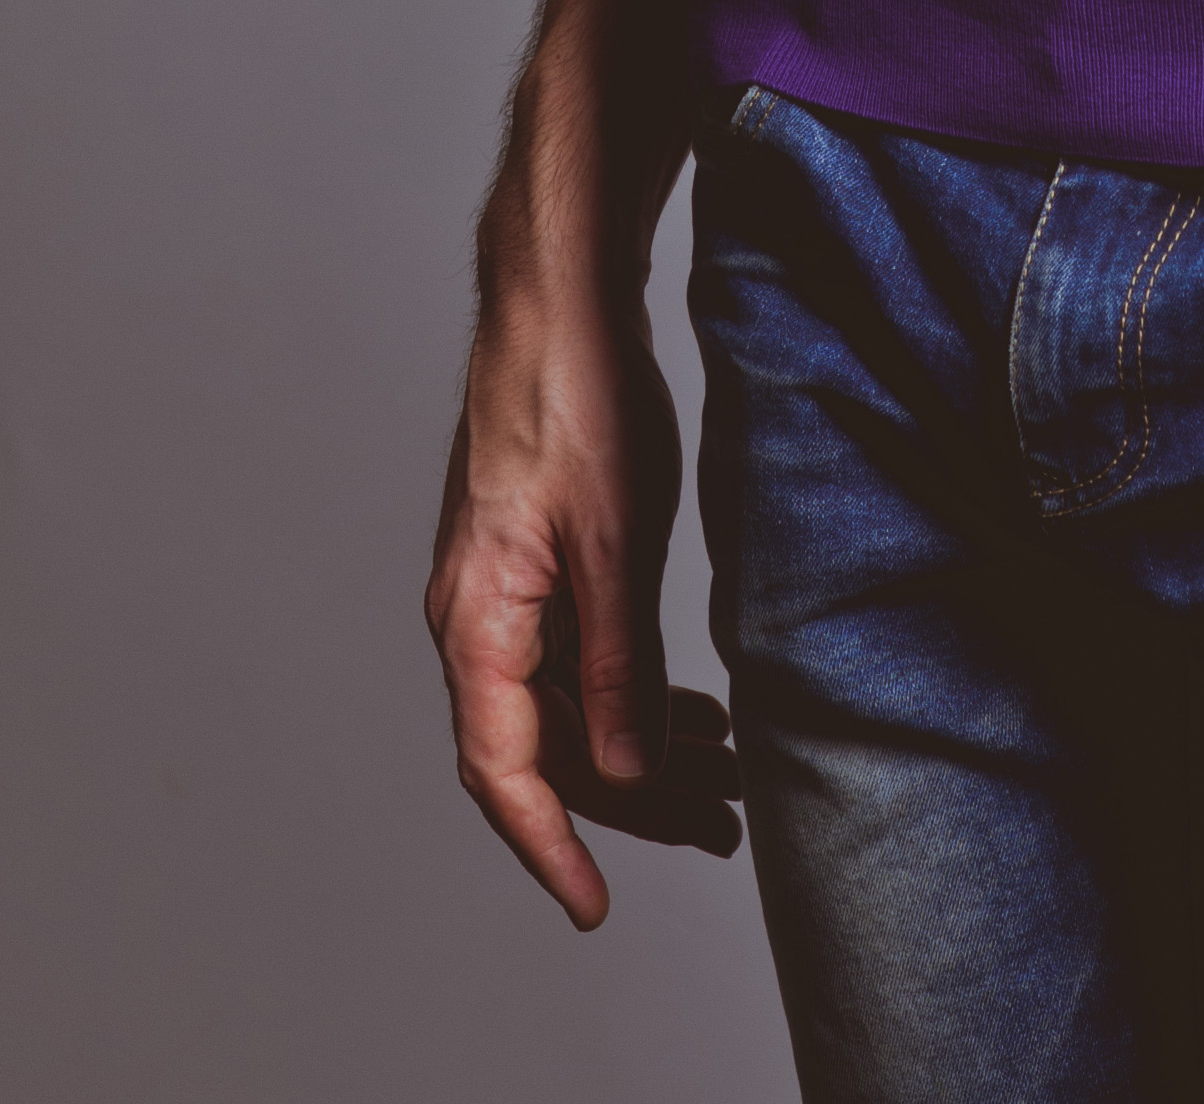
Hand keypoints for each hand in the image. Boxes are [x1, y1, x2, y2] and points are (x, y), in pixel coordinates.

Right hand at [426, 271, 740, 926]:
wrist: (560, 296)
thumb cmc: (578, 396)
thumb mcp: (616, 540)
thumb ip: (618, 662)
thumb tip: (625, 772)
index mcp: (477, 620)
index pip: (505, 772)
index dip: (551, 848)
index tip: (596, 907)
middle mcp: (476, 617)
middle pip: (545, 749)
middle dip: (633, 802)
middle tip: (722, 827)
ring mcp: (503, 591)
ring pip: (566, 705)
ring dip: (642, 747)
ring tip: (727, 775)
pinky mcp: (533, 564)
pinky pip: (574, 658)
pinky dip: (633, 691)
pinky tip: (694, 707)